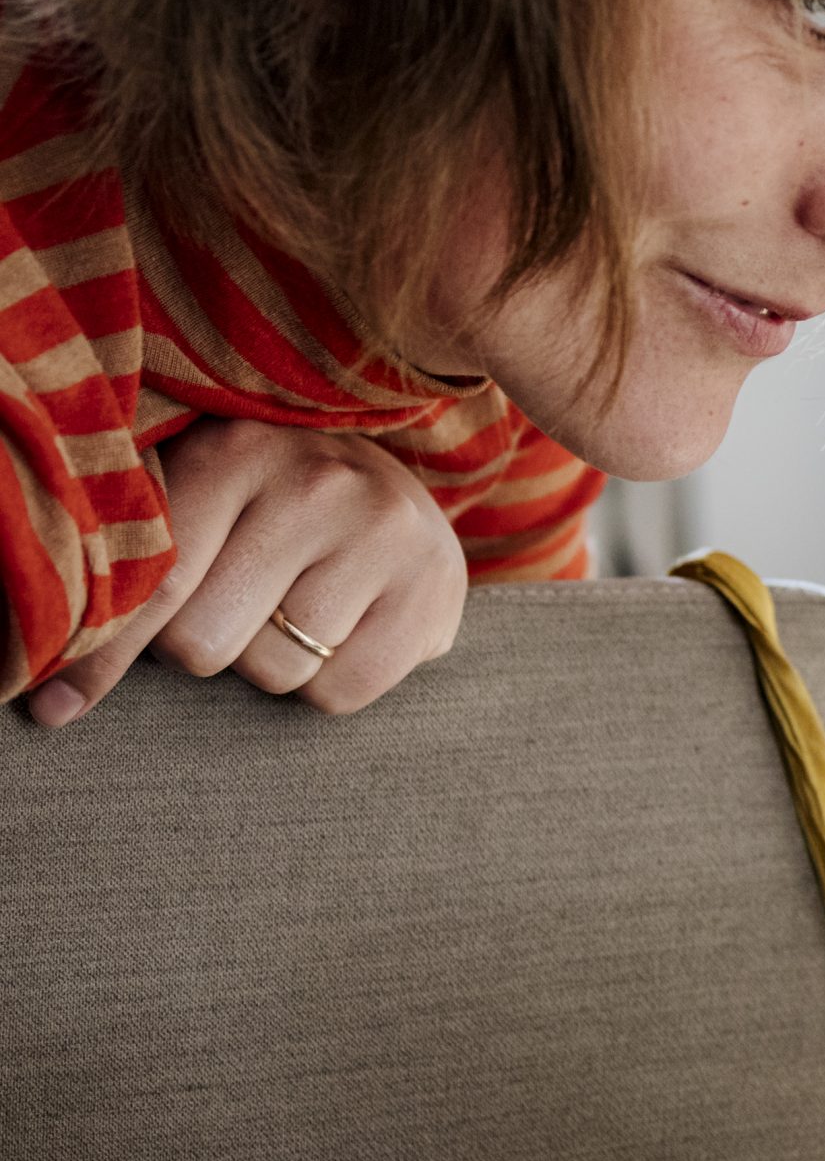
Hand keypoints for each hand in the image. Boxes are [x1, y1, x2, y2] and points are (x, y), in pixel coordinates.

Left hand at [28, 418, 464, 725]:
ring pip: (275, 672)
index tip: (53, 708)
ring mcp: (385, 537)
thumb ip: (137, 569)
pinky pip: (340, 694)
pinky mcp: (434, 591)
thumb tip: (53, 699)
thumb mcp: (201, 500)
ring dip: (271, 663)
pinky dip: (328, 684)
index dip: (101, 656)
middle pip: (206, 643)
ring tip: (295, 611)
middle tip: (234, 610)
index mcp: (237, 452)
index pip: (153, 584)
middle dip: (207, 647)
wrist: (397, 484)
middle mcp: (316, 487)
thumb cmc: (271, 505)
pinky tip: (343, 632)